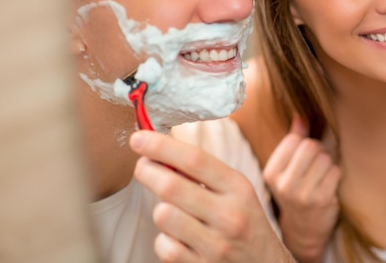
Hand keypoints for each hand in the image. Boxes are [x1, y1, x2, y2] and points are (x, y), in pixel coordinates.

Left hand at [130, 130, 294, 262]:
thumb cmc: (246, 224)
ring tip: (171, 210)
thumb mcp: (237, 193)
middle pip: (171, 186)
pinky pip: (164, 246)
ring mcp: (216, 244)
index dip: (162, 146)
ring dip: (161, 210)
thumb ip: (206, 174)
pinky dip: (165, 240)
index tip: (139, 138)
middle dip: (147, 171)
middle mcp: (229, 215)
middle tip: (143, 167)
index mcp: (238, 188)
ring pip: (163, 215)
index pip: (195, 159)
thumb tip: (163, 151)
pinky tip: (179, 238)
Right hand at [263, 116, 340, 262]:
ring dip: (328, 164)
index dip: (305, 144)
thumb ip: (293, 140)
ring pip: (325, 158)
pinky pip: (335, 172)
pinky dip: (335, 175)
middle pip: (311, 146)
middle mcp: (283, 184)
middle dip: (319, 151)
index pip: (294, 140)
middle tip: (317, 165)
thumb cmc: (295, 191)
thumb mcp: (286, 168)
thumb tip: (300, 114)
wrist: (303, 230)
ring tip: (321, 177)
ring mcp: (302, 194)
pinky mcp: (322, 201)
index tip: (304, 158)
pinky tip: (328, 187)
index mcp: (271, 173)